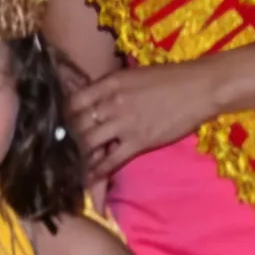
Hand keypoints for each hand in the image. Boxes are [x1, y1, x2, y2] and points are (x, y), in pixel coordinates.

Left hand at [68, 61, 223, 183]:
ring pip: (89, 143)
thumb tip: (90, 99)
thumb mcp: (131, 76)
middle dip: (64, 139)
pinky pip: (111, 160)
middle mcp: (111, 102)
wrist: (200, 87)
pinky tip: (86, 179)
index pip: (72, 102)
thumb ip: (108, 88)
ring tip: (65, 166)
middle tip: (54, 151)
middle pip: (76, 124)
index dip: (60, 116)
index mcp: (108, 84)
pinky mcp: (139, 141)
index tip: (55, 126)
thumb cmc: (169, 78)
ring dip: (76, 156)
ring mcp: (124, 123)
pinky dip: (97, 171)